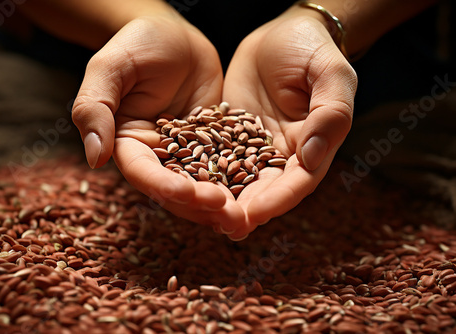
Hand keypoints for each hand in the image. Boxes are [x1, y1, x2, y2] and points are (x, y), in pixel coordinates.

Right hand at [72, 16, 244, 227]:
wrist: (175, 33)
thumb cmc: (138, 43)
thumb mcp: (110, 67)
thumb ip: (95, 107)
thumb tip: (94, 158)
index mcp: (128, 143)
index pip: (143, 173)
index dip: (163, 186)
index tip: (185, 192)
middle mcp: (158, 155)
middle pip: (177, 189)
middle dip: (201, 204)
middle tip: (229, 215)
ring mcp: (189, 151)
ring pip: (205, 185)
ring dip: (224, 204)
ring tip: (246, 217)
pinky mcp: (216, 143)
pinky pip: (230, 164)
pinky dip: (242, 181)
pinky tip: (260, 194)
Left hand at [222, 9, 357, 238]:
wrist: (282, 32)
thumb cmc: (312, 49)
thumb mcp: (330, 74)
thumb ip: (330, 114)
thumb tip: (312, 157)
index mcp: (312, 147)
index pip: (296, 182)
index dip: (276, 201)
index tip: (253, 215)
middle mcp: (281, 154)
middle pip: (264, 190)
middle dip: (244, 209)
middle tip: (223, 225)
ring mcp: (252, 146)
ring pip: (236, 179)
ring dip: (220, 198)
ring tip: (200, 213)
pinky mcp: (228, 134)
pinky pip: (214, 155)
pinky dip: (200, 171)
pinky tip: (182, 182)